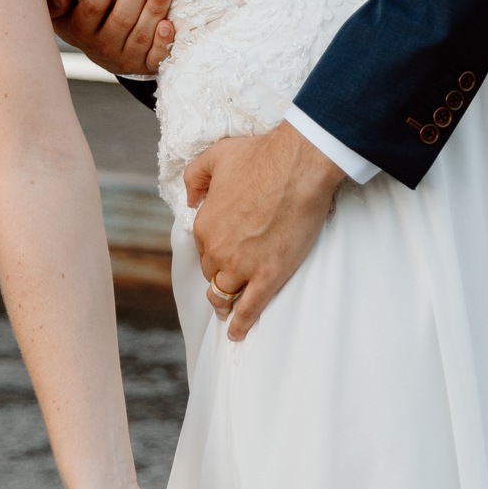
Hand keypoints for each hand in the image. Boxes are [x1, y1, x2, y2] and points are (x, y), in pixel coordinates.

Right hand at [47, 0, 175, 76]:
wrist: (100, 51)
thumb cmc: (81, 19)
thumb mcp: (61, 11)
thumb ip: (54, 2)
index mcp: (81, 29)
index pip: (94, 5)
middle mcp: (102, 46)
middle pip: (122, 18)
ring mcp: (125, 58)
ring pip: (141, 35)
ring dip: (155, 9)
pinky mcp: (145, 66)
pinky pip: (155, 58)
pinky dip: (163, 43)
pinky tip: (169, 24)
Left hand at [184, 122, 343, 341]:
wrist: (298, 166)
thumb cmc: (260, 156)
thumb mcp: (216, 155)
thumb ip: (195, 176)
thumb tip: (190, 199)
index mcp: (204, 224)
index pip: (203, 249)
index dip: (214, 250)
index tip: (224, 250)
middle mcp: (217, 250)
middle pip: (213, 273)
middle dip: (220, 275)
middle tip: (229, 278)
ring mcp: (242, 267)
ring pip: (224, 295)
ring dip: (224, 304)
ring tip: (226, 312)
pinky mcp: (268, 277)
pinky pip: (249, 310)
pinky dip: (241, 324)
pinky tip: (237, 332)